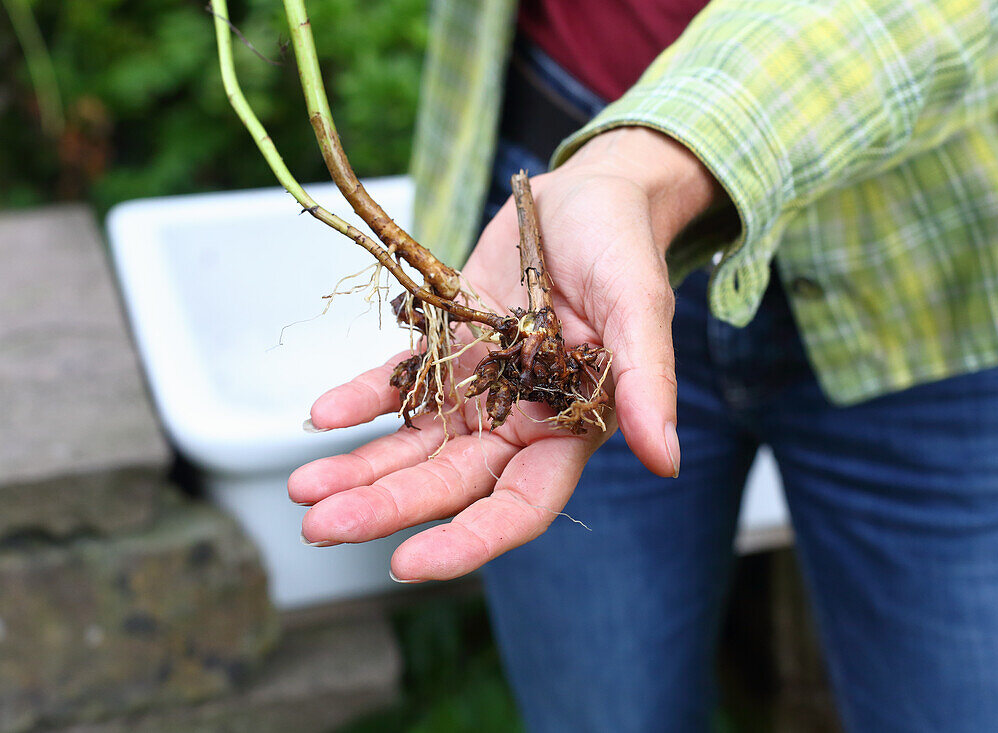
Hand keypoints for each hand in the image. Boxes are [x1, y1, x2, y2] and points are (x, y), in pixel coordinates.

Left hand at [289, 127, 719, 580]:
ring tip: (304, 490)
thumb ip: (648, 381)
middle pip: (449, 481)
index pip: (519, 503)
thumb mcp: (640, 305)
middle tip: (321, 526)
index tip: (409, 563)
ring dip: (360, 469)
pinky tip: (323, 416)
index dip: (468, 539)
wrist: (585, 196)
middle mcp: (517, 421)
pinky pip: (398, 385)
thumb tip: (666, 459)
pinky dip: (361, 400)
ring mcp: (477, 389)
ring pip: (413, 445)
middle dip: (387, 507)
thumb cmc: (623, 248)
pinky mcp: (446, 351)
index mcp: (568, 426)